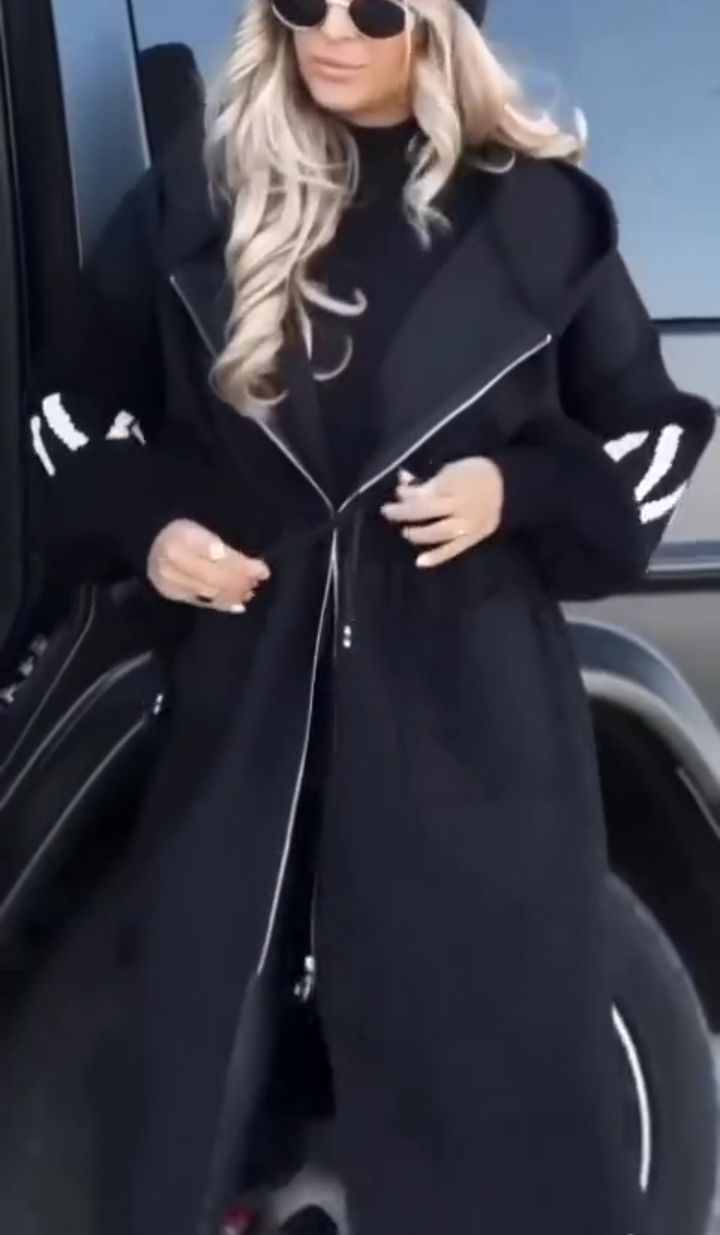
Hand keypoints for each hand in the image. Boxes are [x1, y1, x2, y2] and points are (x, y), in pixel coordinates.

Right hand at [147, 519, 269, 611]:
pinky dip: (221, 604)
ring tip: (250, 592)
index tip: (263, 570)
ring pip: (208, 590)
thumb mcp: (205, 526)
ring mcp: (168, 578)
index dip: (241, 564)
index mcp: (183, 535)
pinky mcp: (170, 592)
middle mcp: (171, 559)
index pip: (217, 554)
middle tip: (258, 582)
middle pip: (212, 575)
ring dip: (233, 594)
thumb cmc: (187, 531)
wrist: (152, 540)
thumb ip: (224, 544)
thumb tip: (253, 568)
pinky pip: (200, 601)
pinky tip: (237, 605)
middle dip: (239, 581)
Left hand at [381, 458, 503, 567]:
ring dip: (416, 534)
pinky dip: (436, 557)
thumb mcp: (451, 469)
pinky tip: (420, 562)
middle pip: (424, 512)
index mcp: (453, 485)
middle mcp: (459, 506)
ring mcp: (467, 524)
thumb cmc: (475, 473)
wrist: (508, 486)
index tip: (394, 496)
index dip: (405, 497)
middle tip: (387, 512)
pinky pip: (453, 550)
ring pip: (436, 533)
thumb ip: (427, 480)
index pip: (422, 494)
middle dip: (403, 513)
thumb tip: (402, 481)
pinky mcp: (473, 538)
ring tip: (406, 532)